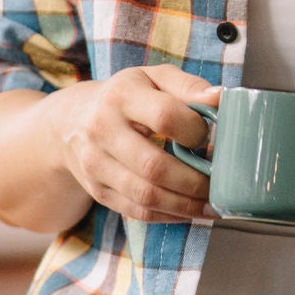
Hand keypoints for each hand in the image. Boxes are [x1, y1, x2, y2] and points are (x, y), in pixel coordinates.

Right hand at [41, 64, 217, 222]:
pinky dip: (168, 215)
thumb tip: (221, 99)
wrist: (72, 122)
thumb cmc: (128, 97)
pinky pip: (136, 211)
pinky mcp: (97, 191)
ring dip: (185, 205)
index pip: (164, 116)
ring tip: (213, 204)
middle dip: (194, 180)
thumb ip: (189, 85)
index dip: (194, 130)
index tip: (213, 137)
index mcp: (122, 96)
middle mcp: (102, 131)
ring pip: (145, 194)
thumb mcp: (154, 78)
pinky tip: (191, 211)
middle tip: (222, 183)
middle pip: (153, 165)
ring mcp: (96, 165)